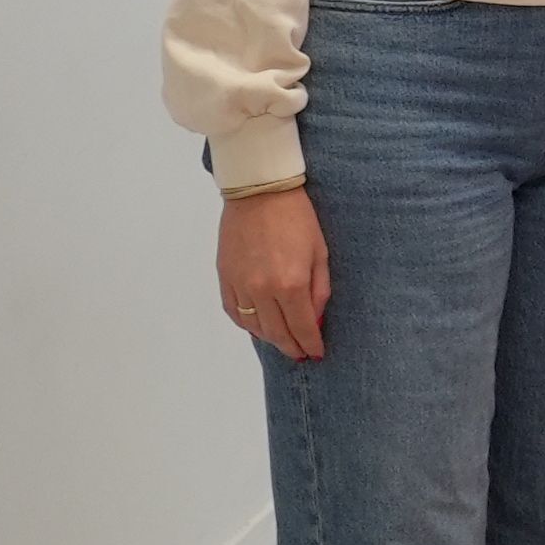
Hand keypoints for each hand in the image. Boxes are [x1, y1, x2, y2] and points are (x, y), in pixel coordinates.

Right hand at [219, 187, 330, 359]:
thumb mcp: (319, 253)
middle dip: (291, 347)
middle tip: (300, 353)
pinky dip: (247, 324)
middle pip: (276, 333)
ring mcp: (240, 285)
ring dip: (270, 338)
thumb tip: (315, 320)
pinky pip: (234, 312)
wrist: (258, 192)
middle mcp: (263, 290)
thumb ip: (319, 291)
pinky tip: (258, 326)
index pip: (301, 328)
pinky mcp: (224, 277)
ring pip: (254, 327)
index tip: (316, 353)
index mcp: (291, 283)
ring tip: (282, 340)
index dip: (310, 344)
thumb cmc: (297, 218)